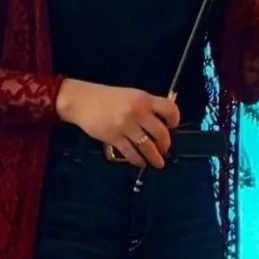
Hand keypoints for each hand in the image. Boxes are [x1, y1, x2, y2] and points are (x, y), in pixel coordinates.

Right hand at [55, 79, 179, 167]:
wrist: (83, 100)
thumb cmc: (108, 98)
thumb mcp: (131, 95)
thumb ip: (146, 107)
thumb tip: (161, 124)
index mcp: (144, 99)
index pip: (169, 109)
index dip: (175, 120)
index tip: (172, 127)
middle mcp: (137, 112)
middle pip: (161, 133)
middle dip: (165, 145)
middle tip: (165, 149)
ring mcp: (125, 126)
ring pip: (148, 147)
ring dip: (155, 157)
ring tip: (158, 162)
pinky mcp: (114, 137)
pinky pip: (131, 153)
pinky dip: (138, 160)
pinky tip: (140, 162)